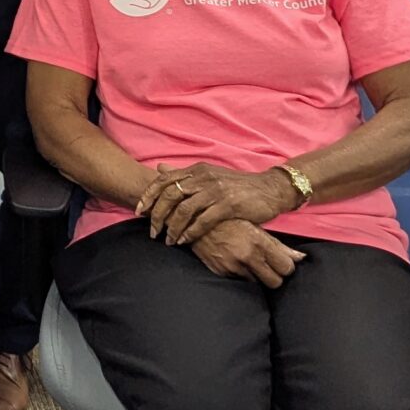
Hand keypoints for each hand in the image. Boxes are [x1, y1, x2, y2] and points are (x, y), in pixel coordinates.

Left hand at [138, 163, 298, 245]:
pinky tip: (185, 241)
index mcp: (197, 170)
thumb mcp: (210, 175)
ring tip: (168, 240)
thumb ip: (185, 175)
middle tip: (152, 231)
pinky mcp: (228, 205)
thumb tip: (159, 169)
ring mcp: (216, 190)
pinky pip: (203, 221)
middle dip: (157, 215)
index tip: (138, 211)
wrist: (270, 189)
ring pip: (184, 210)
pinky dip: (190, 232)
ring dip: (172, 228)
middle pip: (170, 195)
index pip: (164, 180)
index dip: (148, 196)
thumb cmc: (238, 186)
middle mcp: (204, 177)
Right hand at [188, 219, 306, 287]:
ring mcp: (232, 266)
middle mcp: (247, 256)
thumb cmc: (230, 218)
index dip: (286, 266)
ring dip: (257, 275)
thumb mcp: (256, 227)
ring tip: (250, 261)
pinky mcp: (220, 272)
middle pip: (275, 282)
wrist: (196, 218)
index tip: (281, 262)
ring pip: (257, 283)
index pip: (286, 268)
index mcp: (259, 242)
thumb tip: (301, 258)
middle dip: (274, 276)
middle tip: (269, 266)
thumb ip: (279, 246)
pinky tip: (236, 262)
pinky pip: (239, 281)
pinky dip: (241, 274)